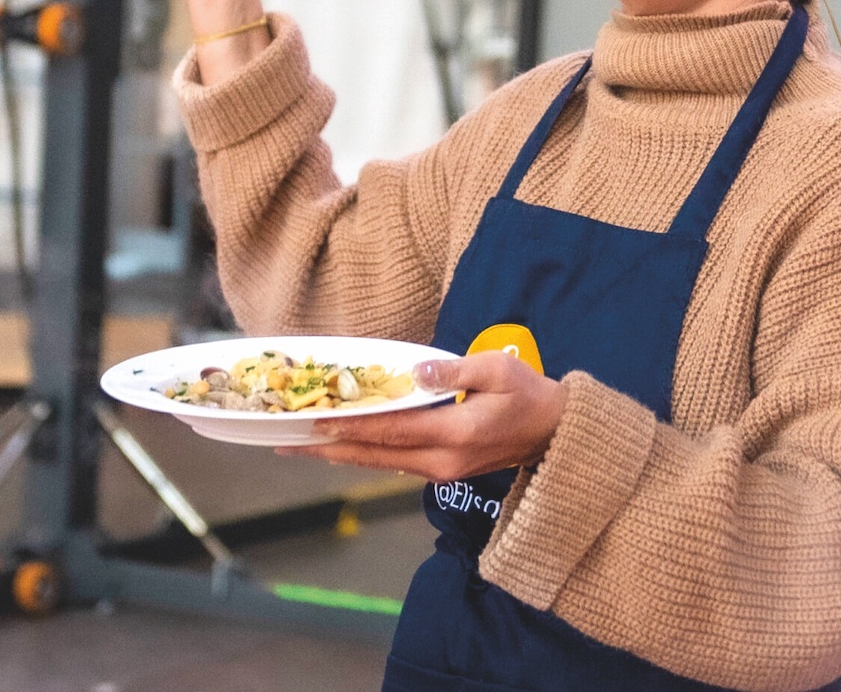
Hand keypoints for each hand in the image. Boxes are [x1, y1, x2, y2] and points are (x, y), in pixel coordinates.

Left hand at [279, 353, 569, 481]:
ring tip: (305, 446)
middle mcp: (442, 461)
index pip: (391, 430)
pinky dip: (365, 454)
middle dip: (328, 449)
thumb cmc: (529, 396)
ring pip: (381, 463)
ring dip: (342, 454)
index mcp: (455, 434)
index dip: (351, 426)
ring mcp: (441, 470)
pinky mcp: (443, 470)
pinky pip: (395, 462)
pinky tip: (344, 447)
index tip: (315, 422)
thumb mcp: (497, 370)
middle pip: (375, 456)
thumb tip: (416, 371)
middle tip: (287, 444)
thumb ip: (453, 371)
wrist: (553, 434)